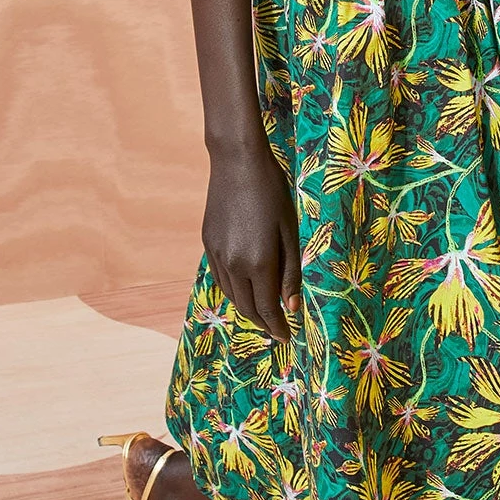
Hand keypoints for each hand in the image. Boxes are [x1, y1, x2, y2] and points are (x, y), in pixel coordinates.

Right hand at [202, 134, 301, 340]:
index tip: (287, 336)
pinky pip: (220, 278)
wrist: (237, 162)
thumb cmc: (272, 193)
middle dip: (263, 322)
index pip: (267, 308)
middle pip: (247, 307)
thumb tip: (292, 306)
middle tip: (277, 330)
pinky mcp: (207, 243)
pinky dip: (234, 290)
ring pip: (231, 295)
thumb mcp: (289, 232)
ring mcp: (216, 254)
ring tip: (263, 313)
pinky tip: (245, 289)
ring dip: (247, 309)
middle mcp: (233, 264)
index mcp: (258, 263)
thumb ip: (290, 272)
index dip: (278, 326)